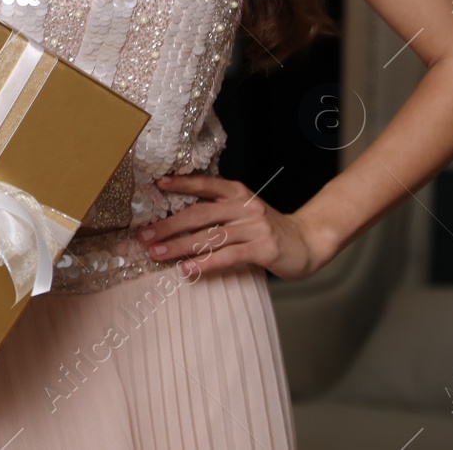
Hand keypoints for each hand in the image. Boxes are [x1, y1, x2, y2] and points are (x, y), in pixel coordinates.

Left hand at [138, 173, 330, 280]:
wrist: (308, 242)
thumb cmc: (267, 228)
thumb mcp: (244, 211)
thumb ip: (218, 210)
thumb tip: (178, 218)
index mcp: (238, 193)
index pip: (205, 185)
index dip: (182, 184)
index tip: (157, 184)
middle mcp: (244, 207)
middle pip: (200, 214)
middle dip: (169, 225)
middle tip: (144, 235)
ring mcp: (254, 227)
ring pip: (210, 236)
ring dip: (180, 246)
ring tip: (157, 253)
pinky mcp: (263, 249)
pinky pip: (228, 256)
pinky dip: (205, 262)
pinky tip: (187, 269)